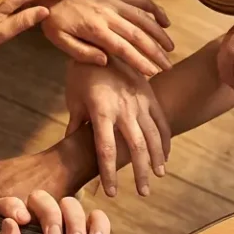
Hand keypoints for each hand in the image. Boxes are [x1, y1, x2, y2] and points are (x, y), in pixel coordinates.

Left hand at [0, 192, 119, 233]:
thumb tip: (8, 223)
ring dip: (75, 221)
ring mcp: (70, 233)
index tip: (22, 219)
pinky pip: (97, 216)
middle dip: (49, 212)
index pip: (9, 208)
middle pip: (42, 199)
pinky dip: (99, 225)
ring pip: (71, 204)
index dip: (12, 204)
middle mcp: (43, 233)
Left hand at [42, 0, 173, 76]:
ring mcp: (113, 1)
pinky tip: (165, 22)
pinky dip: (155, 9)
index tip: (152, 72)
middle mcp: (107, 14)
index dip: (140, 61)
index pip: (123, 48)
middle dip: (155, 52)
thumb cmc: (55, 21)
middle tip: (167, 66)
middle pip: (138, 34)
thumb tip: (106, 61)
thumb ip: (83, 53)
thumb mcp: (61, 42)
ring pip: (144, 17)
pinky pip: (140, 0)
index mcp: (94, 28)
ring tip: (170, 49)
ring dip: (159, 33)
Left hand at [65, 60, 169, 197]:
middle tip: (142, 193)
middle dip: (139, 173)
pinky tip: (165, 155)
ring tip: (157, 177)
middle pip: (135, 147)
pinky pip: (161, 120)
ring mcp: (139, 101)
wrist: (102, 40)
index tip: (111, 192)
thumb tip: (68, 153)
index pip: (106, 150)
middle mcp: (123, 108)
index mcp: (101, 111)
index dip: (109, 174)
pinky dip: (164, 139)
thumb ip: (76, 126)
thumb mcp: (74, 100)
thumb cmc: (81, 73)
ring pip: (152, 136)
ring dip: (156, 159)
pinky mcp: (149, 94)